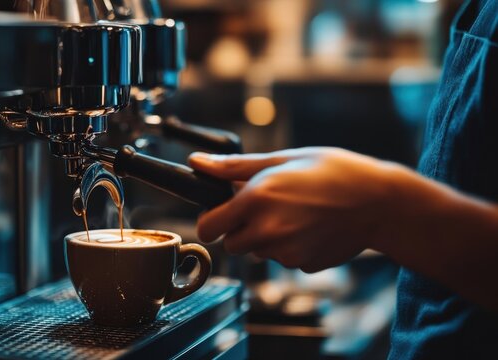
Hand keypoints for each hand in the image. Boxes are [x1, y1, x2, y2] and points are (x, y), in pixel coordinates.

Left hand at [189, 147, 404, 272]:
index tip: (222, 213)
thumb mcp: (283, 159)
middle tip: (265, 208)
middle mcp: (267, 230)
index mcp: (256, 200)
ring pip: (258, 252)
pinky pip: (283, 259)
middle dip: (239, 229)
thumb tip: (197, 163)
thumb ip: (234, 167)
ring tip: (295, 213)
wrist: (380, 202)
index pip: (208, 227)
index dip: (212, 220)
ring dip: (266, 238)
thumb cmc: (333, 171)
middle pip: (231, 244)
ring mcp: (286, 252)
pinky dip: (290, 247)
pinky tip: (310, 228)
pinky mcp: (303, 266)